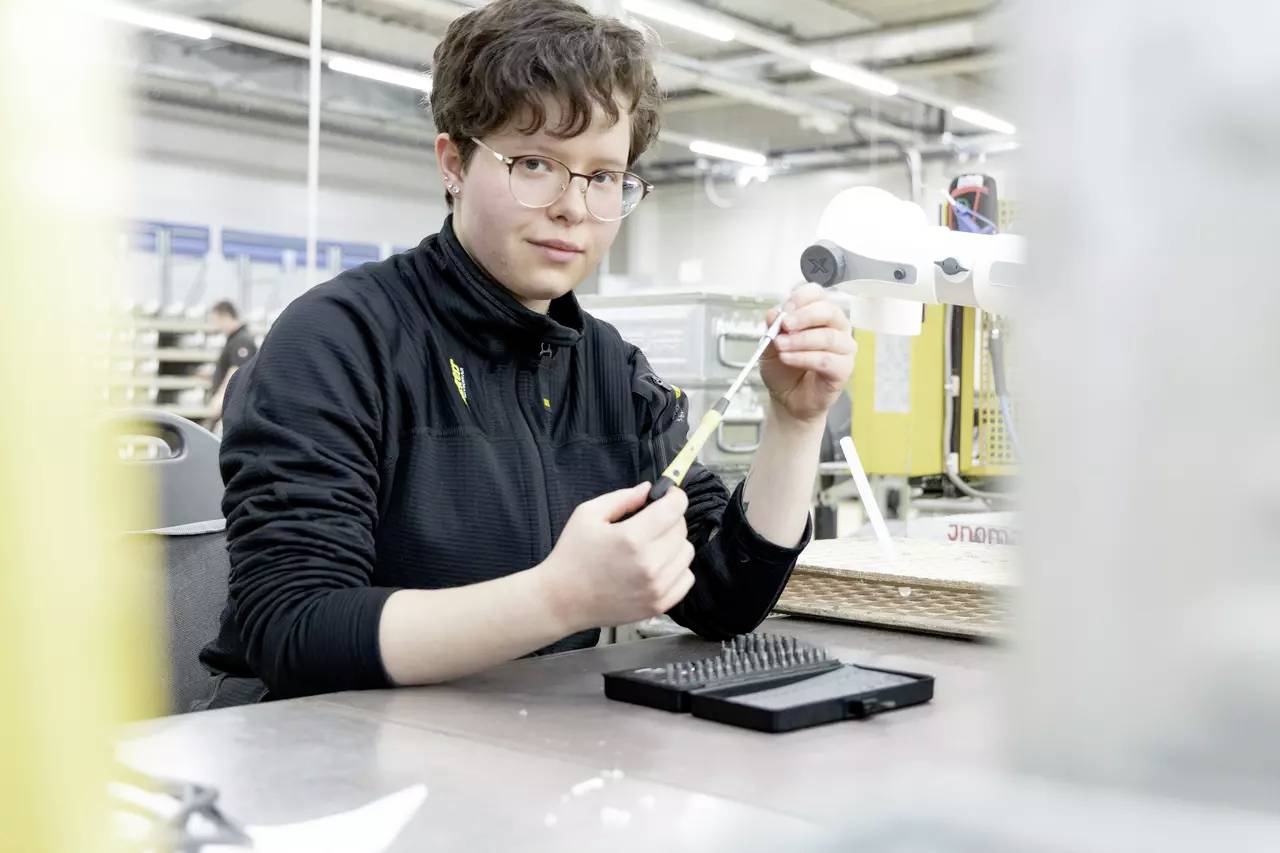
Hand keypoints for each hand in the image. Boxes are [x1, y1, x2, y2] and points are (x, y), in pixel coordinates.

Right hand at [535, 483, 695, 631]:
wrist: (561, 600)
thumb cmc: (571, 555)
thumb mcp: (588, 514)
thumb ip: (623, 498)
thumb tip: (649, 489)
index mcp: (632, 537)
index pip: (675, 508)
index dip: (675, 496)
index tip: (668, 496)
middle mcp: (649, 563)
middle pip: (681, 528)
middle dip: (670, 518)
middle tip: (651, 522)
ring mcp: (657, 587)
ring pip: (687, 552)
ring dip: (674, 543)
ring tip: (652, 545)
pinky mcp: (659, 605)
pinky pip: (686, 578)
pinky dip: (676, 568)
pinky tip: (657, 566)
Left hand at [759, 282, 856, 425]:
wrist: (787, 398)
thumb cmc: (784, 369)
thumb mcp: (770, 345)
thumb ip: (772, 328)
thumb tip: (773, 313)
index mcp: (819, 315)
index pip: (818, 294)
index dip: (802, 298)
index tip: (785, 309)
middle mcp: (836, 328)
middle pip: (829, 311)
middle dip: (804, 316)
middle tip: (784, 325)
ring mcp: (843, 348)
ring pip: (829, 337)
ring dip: (801, 340)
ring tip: (781, 346)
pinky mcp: (843, 369)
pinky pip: (827, 360)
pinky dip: (804, 357)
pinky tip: (789, 358)